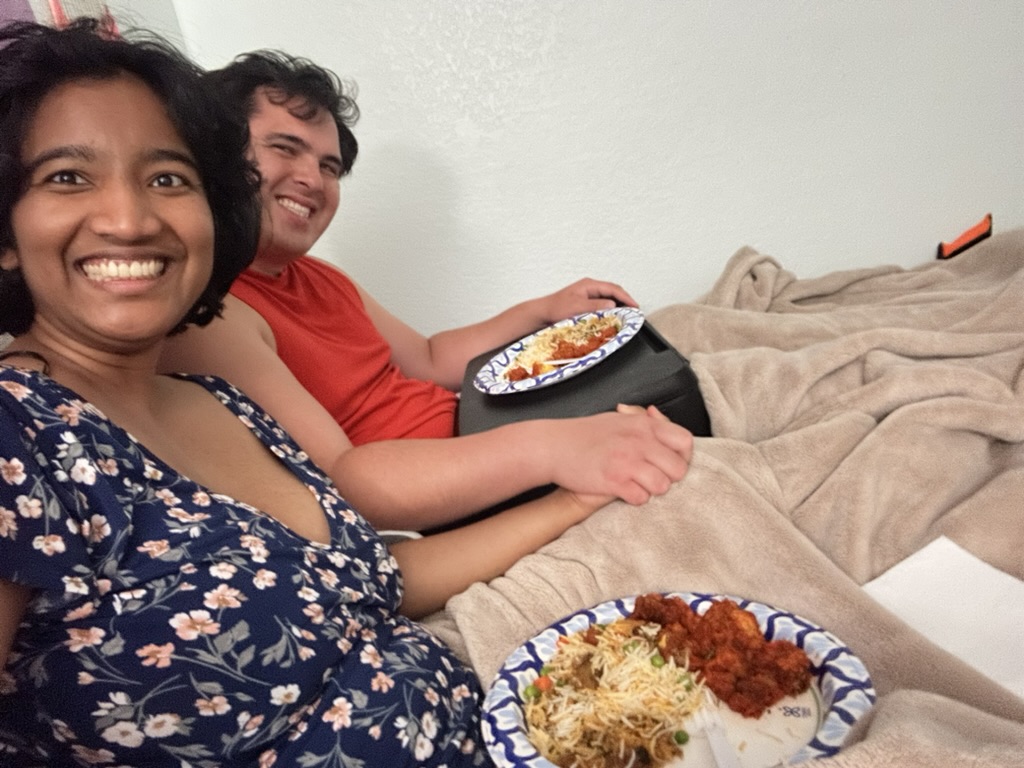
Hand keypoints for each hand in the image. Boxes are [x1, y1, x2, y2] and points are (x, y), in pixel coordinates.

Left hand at [535, 278, 637, 324]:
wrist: (542, 314)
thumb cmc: (556, 309)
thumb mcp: (577, 307)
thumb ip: (595, 306)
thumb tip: (613, 305)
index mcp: (589, 285)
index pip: (613, 289)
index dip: (626, 298)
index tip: (635, 307)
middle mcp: (589, 288)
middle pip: (613, 292)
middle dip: (625, 301)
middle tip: (634, 312)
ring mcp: (587, 295)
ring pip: (608, 298)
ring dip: (618, 306)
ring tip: (626, 315)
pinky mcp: (584, 303)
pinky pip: (602, 304)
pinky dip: (610, 310)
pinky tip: (612, 317)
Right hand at [538, 405, 693, 504]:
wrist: (552, 445)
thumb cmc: (583, 434)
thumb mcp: (617, 418)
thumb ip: (642, 419)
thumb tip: (658, 416)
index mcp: (643, 424)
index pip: (685, 441)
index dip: (683, 457)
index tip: (670, 463)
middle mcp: (639, 441)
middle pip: (678, 469)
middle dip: (668, 477)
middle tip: (652, 477)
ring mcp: (627, 461)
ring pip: (662, 486)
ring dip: (651, 490)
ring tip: (636, 485)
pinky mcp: (614, 481)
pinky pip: (641, 498)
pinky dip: (634, 499)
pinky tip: (622, 491)